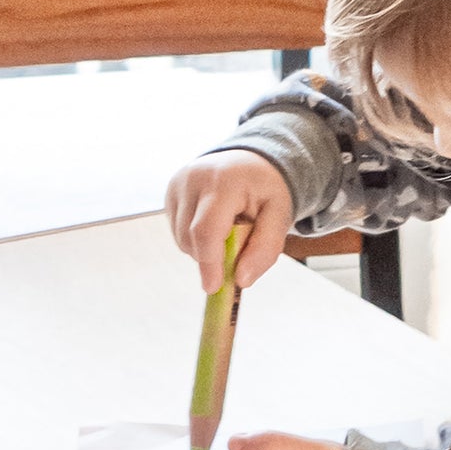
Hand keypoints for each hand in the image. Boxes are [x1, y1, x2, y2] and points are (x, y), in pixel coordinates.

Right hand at [166, 151, 293, 292]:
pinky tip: (215, 224)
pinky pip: (177, 231)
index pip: (207, 230)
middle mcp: (194, 179)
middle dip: (211, 257)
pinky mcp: (170, 192)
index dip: (209, 262)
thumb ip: (265, 248)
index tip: (214, 287)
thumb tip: (241, 281)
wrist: (251, 161)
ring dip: (204, 249)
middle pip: (191, 237)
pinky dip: (196, 238)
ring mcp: (177, 184)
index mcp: (224, 182)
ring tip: (229, 231)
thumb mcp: (280, 216)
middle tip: (238, 251)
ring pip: (182, 238)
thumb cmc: (267, 190)